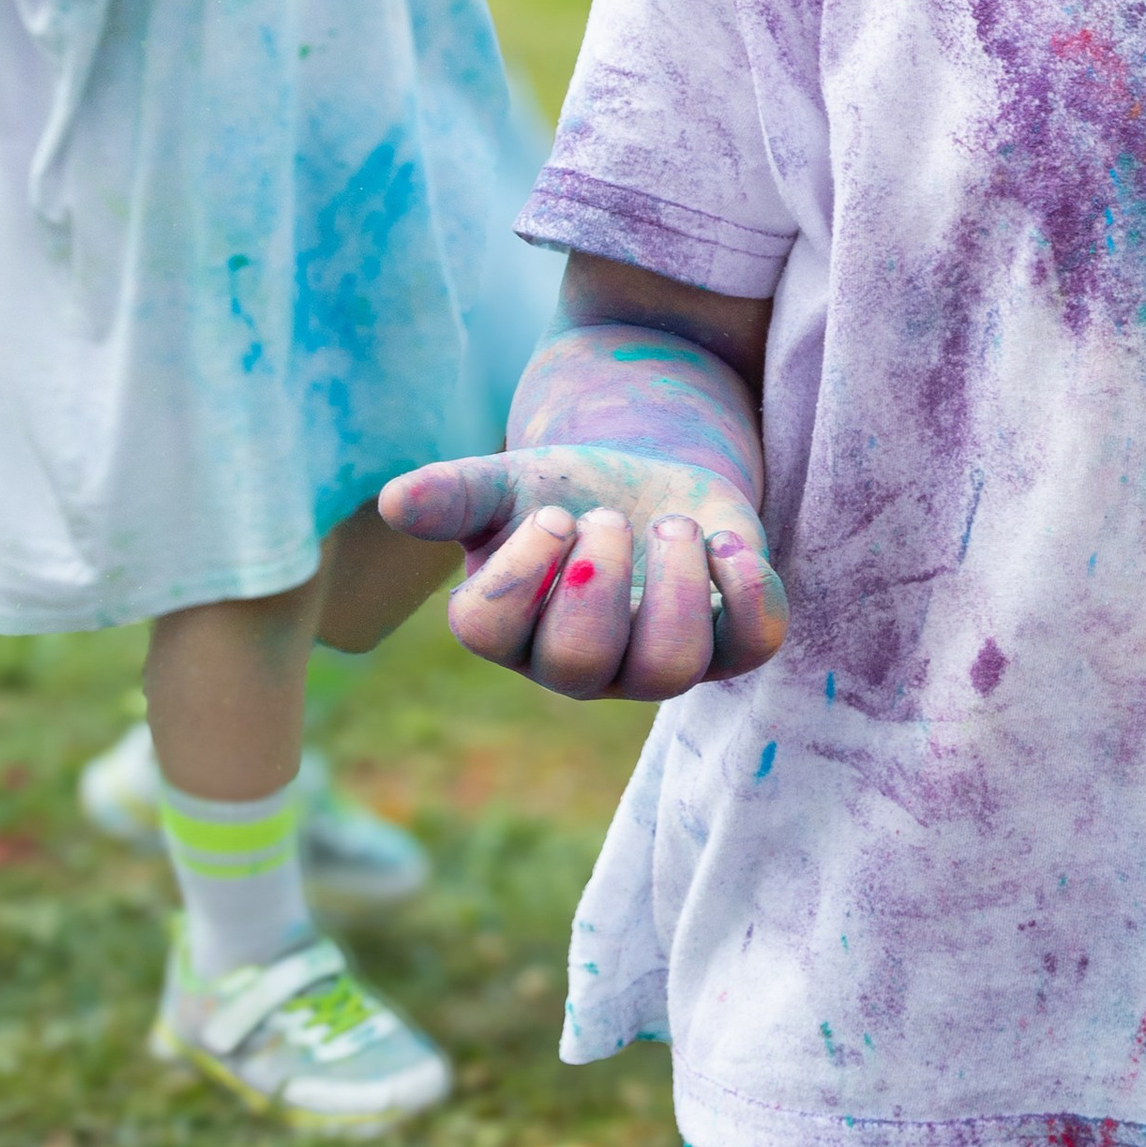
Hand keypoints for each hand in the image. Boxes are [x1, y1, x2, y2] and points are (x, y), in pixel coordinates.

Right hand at [377, 445, 786, 699]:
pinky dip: (749, 589)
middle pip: (580, 663)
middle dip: (599, 578)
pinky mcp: (727, 645)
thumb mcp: (506, 484)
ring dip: (677, 583)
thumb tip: (394, 503)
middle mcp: (578, 664)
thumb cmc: (561, 489)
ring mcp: (655, 662)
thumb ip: (453, 494)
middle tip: (608, 516)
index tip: (552, 513)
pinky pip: (751, 645)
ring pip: (670, 666)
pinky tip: (726, 540)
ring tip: (670, 524)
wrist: (644, 479)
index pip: (489, 631)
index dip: (521, 573)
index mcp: (509, 628)